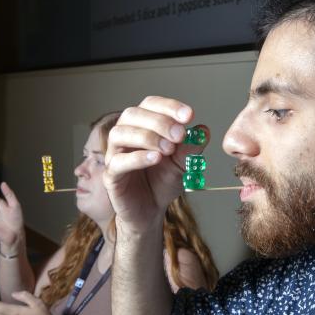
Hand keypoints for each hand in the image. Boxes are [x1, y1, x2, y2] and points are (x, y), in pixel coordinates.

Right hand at [103, 96, 207, 232]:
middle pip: (133, 115)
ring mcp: (115, 154)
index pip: (150, 104)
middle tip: (179, 134)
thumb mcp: (183, 164)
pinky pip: (118, 161)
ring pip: (120, 134)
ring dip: (147, 137)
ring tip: (168, 148)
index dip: (169, 106)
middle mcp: (125, 135)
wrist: (152, 209)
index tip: (188, 115)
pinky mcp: (111, 175)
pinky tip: (156, 158)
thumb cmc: (163, 181)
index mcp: (142, 125)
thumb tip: (203, 131)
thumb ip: (191, 148)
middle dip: (159, 121)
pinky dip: (138, 158)